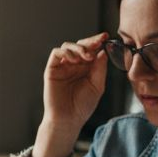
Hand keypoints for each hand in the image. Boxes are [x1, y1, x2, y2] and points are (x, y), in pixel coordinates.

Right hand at [33, 33, 108, 156]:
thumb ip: (100, 68)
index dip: (98, 42)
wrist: (68, 119)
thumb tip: (103, 51)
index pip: (91, 50)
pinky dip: (66, 52)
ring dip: (79, 48)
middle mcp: (73, 65)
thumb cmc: (82, 106)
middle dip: (90, 42)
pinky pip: (56, 53)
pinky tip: (75, 60)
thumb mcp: (97, 85)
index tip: (106, 37)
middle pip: (80, 45)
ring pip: (68, 46)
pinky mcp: (51, 69)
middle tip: (98, 42)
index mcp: (86, 68)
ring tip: (87, 57)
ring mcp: (62, 66)